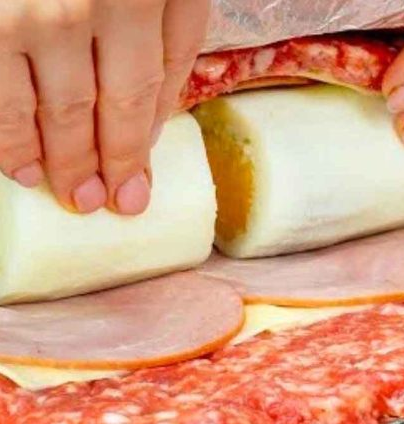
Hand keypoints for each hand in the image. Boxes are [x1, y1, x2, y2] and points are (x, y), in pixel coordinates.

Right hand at [0, 0, 209, 213]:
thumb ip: (169, 48)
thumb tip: (151, 130)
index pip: (149, 88)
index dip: (139, 147)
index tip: (134, 189)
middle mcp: (91, 1)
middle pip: (108, 105)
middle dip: (108, 164)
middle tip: (104, 203)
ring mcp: (36, 9)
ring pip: (57, 108)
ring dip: (64, 163)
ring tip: (73, 196)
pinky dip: (9, 137)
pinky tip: (21, 167)